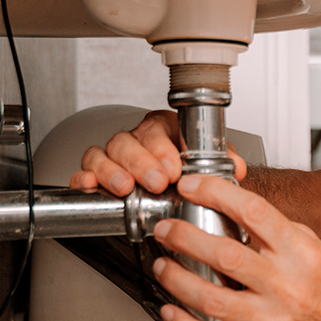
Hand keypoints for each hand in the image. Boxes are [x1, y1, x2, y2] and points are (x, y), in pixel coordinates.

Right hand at [70, 109, 246, 195]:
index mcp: (163, 129)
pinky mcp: (98, 174)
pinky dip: (84, 177)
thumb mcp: (211, 162)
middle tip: (157, 182)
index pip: (156, 131)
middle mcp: (136, 140)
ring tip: (125, 187)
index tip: (173, 169)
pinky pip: (86, 170)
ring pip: (103, 153)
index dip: (162, 149)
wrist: (182, 190)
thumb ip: (223, 161)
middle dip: (141, 163)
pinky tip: (89, 184)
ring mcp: (115, 157)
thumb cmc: (191, 170)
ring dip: (112, 171)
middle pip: (127, 142)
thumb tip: (236, 167)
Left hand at [149, 173, 320, 320]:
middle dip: (184, 237)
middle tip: (166, 229)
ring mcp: (273, 319)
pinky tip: (171, 311)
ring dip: (177, 279)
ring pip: (211, 298)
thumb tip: (232, 209)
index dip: (215, 193)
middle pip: (224, 254)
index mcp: (299, 252)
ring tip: (163, 266)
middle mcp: (286, 284)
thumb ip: (275, 231)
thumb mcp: (314, 247)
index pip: (253, 211)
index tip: (191, 187)